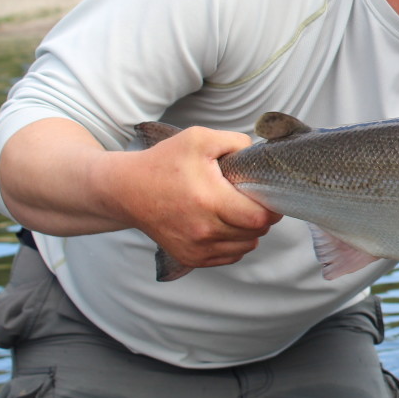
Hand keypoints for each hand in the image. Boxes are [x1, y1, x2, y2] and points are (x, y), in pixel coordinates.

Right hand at [111, 126, 282, 269]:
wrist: (126, 190)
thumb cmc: (164, 162)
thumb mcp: (199, 138)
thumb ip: (236, 141)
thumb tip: (258, 154)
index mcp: (210, 201)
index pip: (259, 218)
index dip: (272, 207)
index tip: (268, 195)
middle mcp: (203, 231)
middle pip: (256, 232)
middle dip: (261, 216)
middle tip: (251, 199)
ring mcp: (196, 248)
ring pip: (245, 247)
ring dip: (249, 230)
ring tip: (236, 211)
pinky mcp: (189, 258)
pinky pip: (229, 256)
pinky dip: (234, 243)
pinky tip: (225, 224)